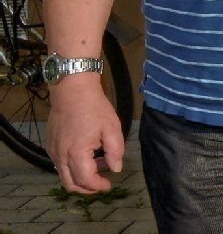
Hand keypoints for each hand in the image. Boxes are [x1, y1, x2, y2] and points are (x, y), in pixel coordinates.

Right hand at [46, 76, 123, 193]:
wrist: (72, 90)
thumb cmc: (94, 107)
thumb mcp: (112, 127)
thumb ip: (115, 151)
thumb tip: (115, 168)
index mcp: (77, 153)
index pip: (86, 180)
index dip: (98, 186)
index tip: (109, 185)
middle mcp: (60, 156)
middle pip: (70, 184)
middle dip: (87, 189)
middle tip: (101, 184)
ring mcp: (53, 151)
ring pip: (63, 176)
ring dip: (80, 177)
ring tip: (98, 164)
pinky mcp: (50, 145)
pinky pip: (59, 164)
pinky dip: (72, 167)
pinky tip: (87, 155)